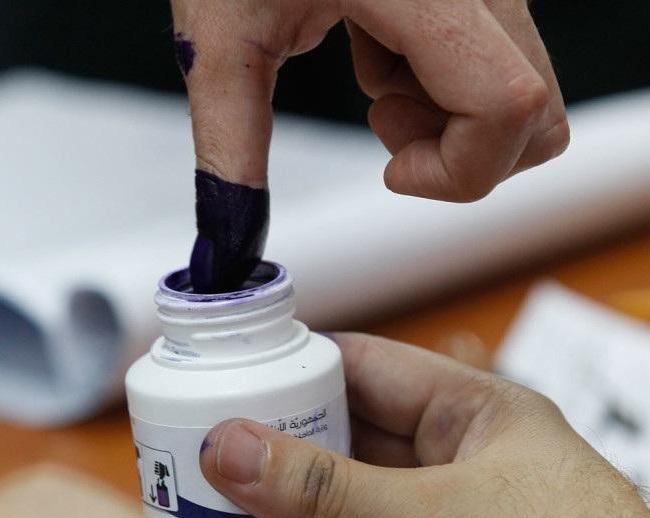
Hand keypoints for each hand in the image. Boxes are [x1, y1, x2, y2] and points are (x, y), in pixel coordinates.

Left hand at [170, 0, 569, 200]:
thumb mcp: (220, 44)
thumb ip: (229, 148)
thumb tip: (235, 234)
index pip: (505, 105)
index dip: (457, 171)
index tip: (392, 173)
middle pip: (534, 115)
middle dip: (459, 152)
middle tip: (382, 118)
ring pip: (525, 95)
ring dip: (452, 118)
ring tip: (375, 75)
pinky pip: (502, 65)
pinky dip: (448, 88)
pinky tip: (384, 54)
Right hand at [199, 333, 649, 517]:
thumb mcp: (446, 517)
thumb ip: (338, 493)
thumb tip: (239, 450)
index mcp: (477, 414)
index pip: (366, 364)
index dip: (297, 364)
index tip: (234, 376)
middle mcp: (453, 463)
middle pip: (343, 432)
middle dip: (279, 441)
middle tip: (215, 449)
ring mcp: (439, 516)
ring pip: (341, 493)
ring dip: (285, 497)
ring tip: (222, 496)